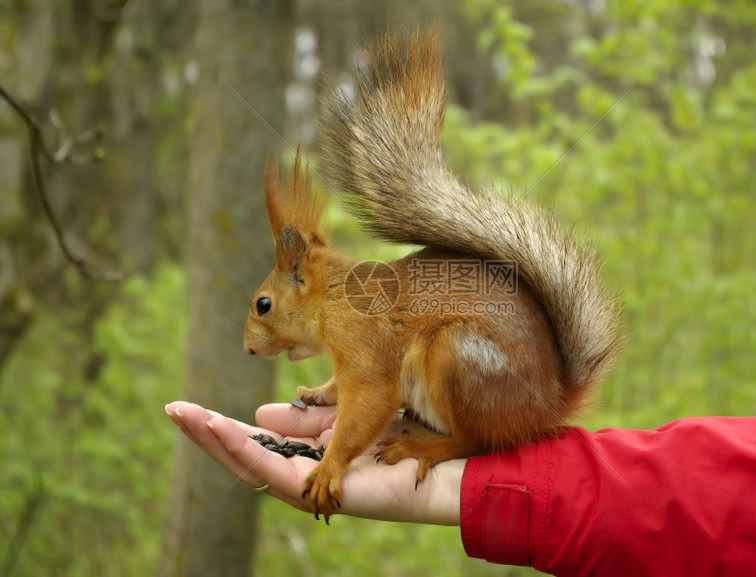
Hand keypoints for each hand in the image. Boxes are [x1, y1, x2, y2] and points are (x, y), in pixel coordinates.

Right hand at [165, 401, 463, 524]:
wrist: (440, 466)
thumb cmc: (403, 437)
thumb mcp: (350, 413)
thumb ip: (317, 409)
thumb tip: (286, 400)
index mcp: (309, 453)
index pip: (258, 439)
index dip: (224, 424)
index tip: (193, 404)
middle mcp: (303, 471)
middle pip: (245, 451)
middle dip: (207, 431)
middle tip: (173, 410)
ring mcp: (306, 485)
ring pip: (248, 462)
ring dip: (212, 438)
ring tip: (183, 416)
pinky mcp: (313, 493)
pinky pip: (269, 469)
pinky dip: (240, 449)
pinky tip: (218, 429)